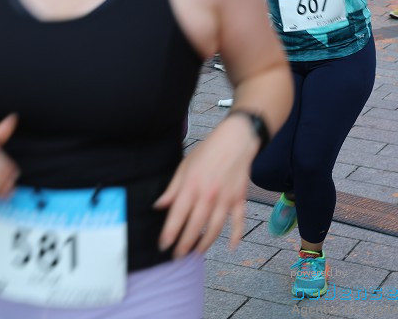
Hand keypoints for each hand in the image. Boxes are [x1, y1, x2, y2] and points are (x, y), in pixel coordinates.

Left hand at [155, 113, 258, 256]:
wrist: (235, 140)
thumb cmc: (207, 151)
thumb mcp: (185, 166)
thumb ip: (172, 189)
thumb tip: (159, 206)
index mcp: (191, 186)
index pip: (177, 216)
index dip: (169, 233)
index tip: (163, 246)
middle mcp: (208, 195)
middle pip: (195, 226)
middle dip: (185, 244)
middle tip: (178, 256)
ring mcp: (225, 199)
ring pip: (215, 228)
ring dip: (205, 243)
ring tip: (196, 253)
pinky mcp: (239, 199)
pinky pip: (238, 221)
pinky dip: (236, 235)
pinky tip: (231, 247)